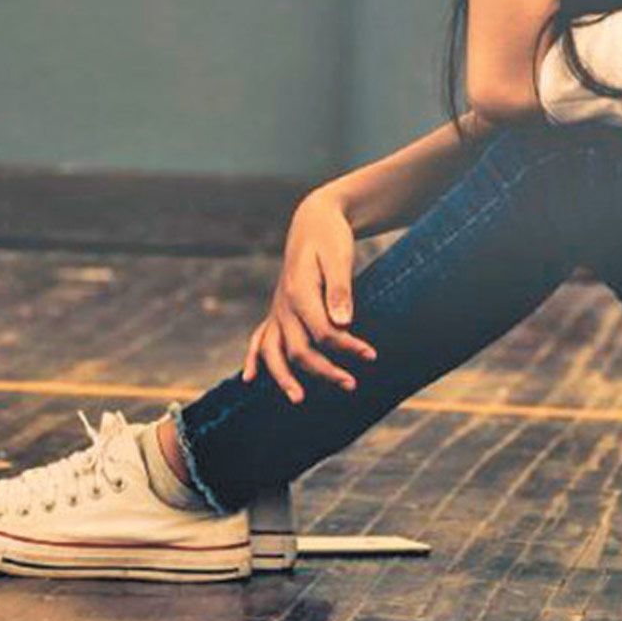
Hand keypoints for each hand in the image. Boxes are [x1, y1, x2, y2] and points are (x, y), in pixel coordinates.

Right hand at [243, 189, 378, 403]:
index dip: (348, 347)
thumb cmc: (330, 236)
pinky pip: (259, 339)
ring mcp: (277, 309)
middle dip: (325, 370)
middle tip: (352, 384)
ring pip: (273, 351)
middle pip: (299, 349)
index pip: (323, 332)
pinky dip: (253, 358)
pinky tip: (250, 378)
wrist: (313, 221)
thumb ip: (339, 289)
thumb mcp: (339, 255)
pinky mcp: (277, 311)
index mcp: (299, 291)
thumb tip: (344, 323)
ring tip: (299, 399)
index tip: (371, 355)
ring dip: (284, 377)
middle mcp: (283, 304)